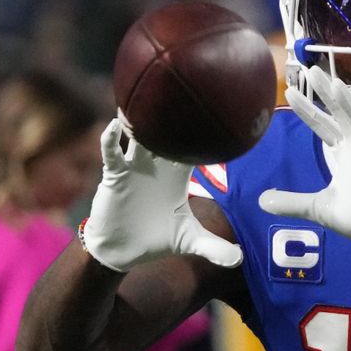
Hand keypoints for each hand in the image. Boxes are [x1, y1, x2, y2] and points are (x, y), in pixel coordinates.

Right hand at [81, 114, 242, 271]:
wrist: (124, 251)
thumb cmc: (157, 239)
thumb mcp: (189, 241)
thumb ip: (214, 247)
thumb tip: (240, 259)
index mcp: (178, 176)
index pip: (193, 149)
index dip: (203, 134)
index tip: (217, 114)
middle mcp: (158, 166)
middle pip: (166, 136)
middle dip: (173, 118)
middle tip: (185, 91)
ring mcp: (135, 168)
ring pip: (138, 139)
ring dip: (140, 122)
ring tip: (145, 100)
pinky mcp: (115, 176)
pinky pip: (112, 154)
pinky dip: (111, 141)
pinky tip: (114, 126)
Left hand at [258, 67, 350, 261]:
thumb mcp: (318, 208)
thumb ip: (292, 202)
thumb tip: (262, 200)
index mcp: (341, 154)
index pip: (321, 126)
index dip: (307, 109)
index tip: (289, 91)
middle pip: (339, 115)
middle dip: (326, 94)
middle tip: (312, 71)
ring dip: (349, 105)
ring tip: (337, 85)